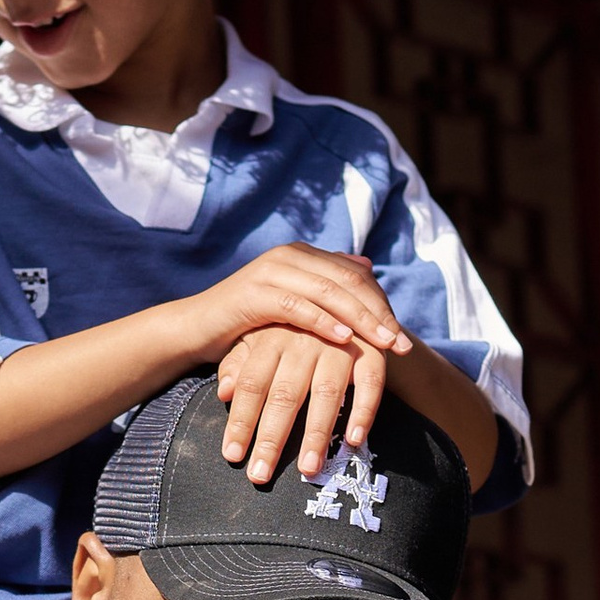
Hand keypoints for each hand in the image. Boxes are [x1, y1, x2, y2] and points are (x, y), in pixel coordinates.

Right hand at [171, 244, 411, 386]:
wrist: (197, 328)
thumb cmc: (248, 323)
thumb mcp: (292, 304)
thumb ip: (325, 285)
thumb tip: (366, 265)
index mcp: (302, 255)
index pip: (355, 276)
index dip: (382, 304)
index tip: (403, 338)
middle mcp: (289, 255)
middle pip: (347, 282)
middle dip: (378, 314)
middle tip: (401, 344)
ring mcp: (272, 271)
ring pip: (328, 292)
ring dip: (361, 320)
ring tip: (383, 343)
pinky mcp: (255, 293)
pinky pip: (298, 306)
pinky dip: (324, 322)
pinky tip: (345, 339)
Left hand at [214, 326, 385, 482]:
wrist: (343, 294)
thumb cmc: (290, 327)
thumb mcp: (258, 336)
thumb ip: (239, 363)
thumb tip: (224, 393)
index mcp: (271, 337)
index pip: (251, 384)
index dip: (241, 421)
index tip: (232, 455)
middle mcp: (304, 339)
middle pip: (285, 394)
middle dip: (272, 438)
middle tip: (260, 475)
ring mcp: (340, 345)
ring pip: (326, 392)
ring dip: (317, 434)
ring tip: (308, 469)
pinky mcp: (372, 350)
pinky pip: (371, 382)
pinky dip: (364, 410)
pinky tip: (354, 440)